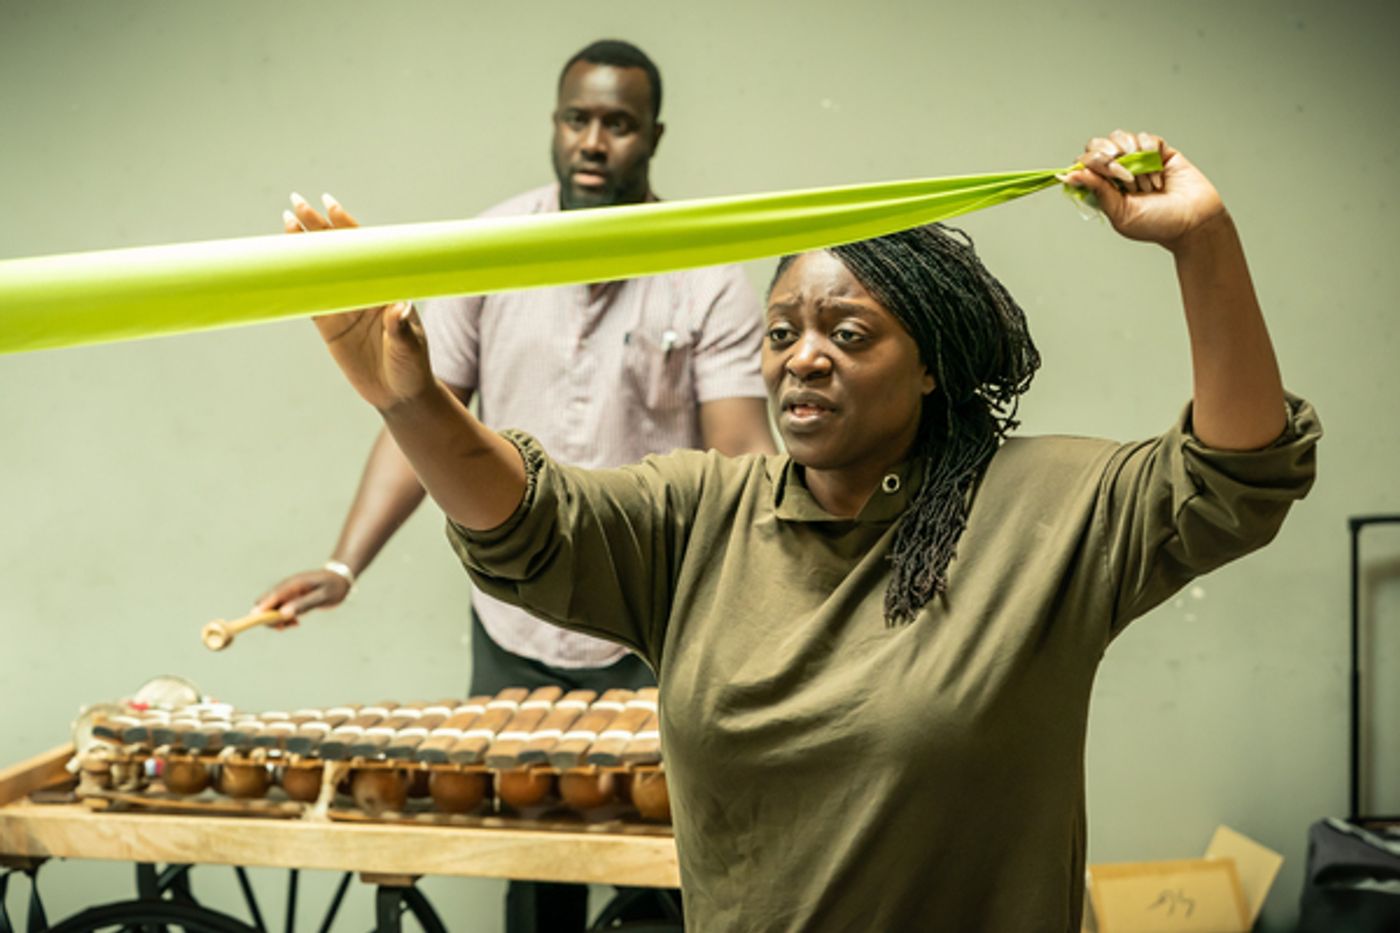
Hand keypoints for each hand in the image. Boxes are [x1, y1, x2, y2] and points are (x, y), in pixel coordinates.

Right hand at [253, 568, 352, 625]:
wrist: (340, 580)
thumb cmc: (333, 586)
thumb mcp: (322, 596)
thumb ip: (304, 604)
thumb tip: (283, 614)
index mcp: (293, 583)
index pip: (273, 596)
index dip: (262, 608)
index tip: (256, 619)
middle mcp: (286, 587)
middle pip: (265, 603)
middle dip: (268, 617)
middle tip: (284, 626)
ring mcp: (287, 593)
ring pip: (270, 609)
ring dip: (277, 619)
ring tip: (295, 623)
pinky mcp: (290, 599)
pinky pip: (279, 611)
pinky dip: (283, 619)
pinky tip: (296, 622)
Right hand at [283, 192, 434, 410]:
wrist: (401, 395)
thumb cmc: (412, 368)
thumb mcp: (410, 348)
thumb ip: (401, 328)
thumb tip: (400, 307)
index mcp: (385, 288)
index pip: (364, 249)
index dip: (346, 226)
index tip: (329, 204)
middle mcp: (364, 291)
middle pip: (337, 253)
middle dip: (317, 227)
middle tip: (296, 202)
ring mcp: (346, 306)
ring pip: (320, 271)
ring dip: (303, 248)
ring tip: (286, 224)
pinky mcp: (330, 326)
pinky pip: (309, 299)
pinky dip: (296, 282)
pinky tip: (282, 265)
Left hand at [1063, 130, 1226, 251]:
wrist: (1194, 221)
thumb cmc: (1158, 224)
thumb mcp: (1121, 214)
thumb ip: (1097, 191)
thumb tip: (1070, 175)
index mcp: (1103, 187)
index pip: (1084, 164)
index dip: (1089, 165)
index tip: (1104, 177)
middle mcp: (1117, 170)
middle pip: (1098, 145)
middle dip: (1108, 158)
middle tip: (1124, 178)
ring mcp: (1137, 158)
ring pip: (1119, 138)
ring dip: (1131, 159)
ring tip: (1145, 184)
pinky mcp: (1158, 150)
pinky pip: (1145, 138)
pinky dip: (1149, 154)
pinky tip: (1157, 175)